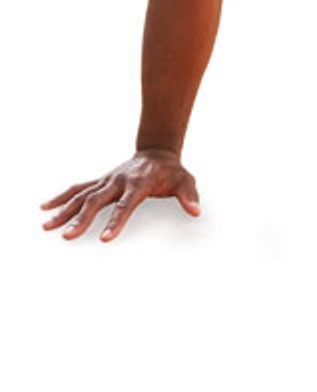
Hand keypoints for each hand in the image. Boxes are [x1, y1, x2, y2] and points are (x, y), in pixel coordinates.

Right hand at [41, 149, 199, 241]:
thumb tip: (196, 211)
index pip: (125, 206)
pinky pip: (78, 188)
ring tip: (46, 226)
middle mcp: (118, 181)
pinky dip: (61, 197)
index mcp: (138, 184)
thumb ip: (189, 196)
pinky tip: (45, 208)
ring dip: (64, 210)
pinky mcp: (100, 181)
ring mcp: (106, 180)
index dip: (116, 222)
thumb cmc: (172, 172)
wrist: (157, 152)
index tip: (103, 239)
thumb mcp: (185, 181)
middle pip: (97, 201)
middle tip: (66, 237)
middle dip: (82, 220)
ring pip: (82, 195)